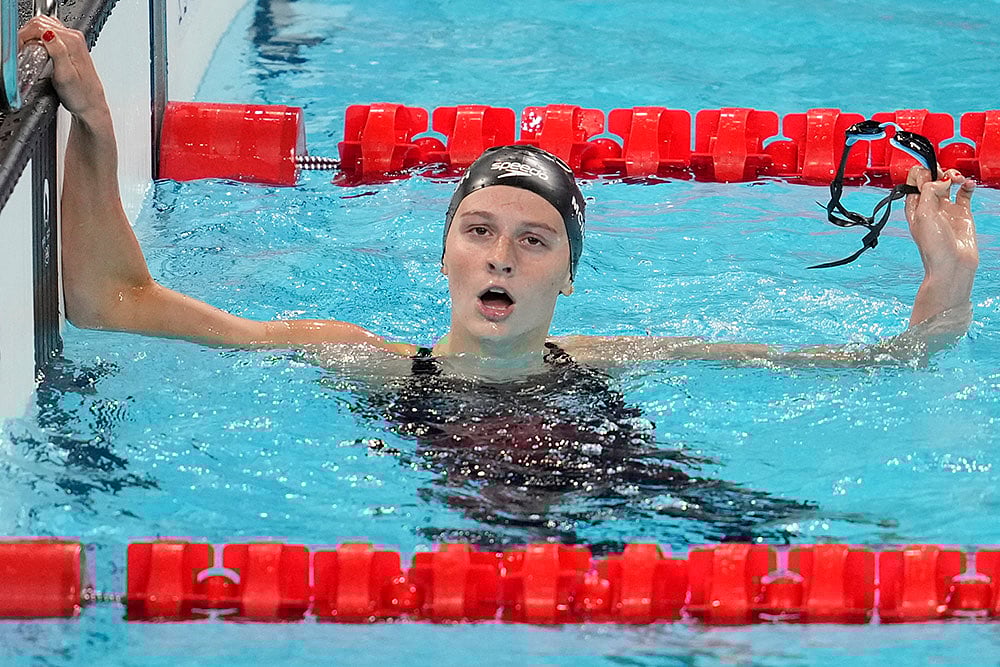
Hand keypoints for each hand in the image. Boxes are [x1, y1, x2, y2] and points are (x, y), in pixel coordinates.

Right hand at [18, 15, 108, 123]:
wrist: (91, 105)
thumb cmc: (81, 95)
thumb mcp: (65, 75)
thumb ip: (57, 52)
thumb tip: (48, 34)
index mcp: (73, 42)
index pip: (40, 26)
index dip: (25, 36)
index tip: (21, 49)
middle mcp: (74, 38)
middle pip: (41, 23)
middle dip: (27, 35)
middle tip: (24, 52)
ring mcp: (73, 41)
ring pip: (43, 27)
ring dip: (31, 37)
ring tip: (29, 53)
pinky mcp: (69, 46)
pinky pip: (48, 34)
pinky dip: (38, 39)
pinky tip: (38, 52)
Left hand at [904, 165, 978, 325]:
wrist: (953, 265)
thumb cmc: (934, 246)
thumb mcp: (924, 215)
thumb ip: (928, 192)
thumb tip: (939, 180)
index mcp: (914, 206)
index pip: (914, 180)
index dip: (921, 171)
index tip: (929, 169)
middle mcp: (929, 205)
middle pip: (931, 178)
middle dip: (937, 171)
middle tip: (943, 176)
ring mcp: (946, 208)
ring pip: (948, 182)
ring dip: (953, 176)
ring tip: (957, 180)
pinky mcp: (962, 212)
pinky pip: (965, 192)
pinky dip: (967, 185)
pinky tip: (968, 184)